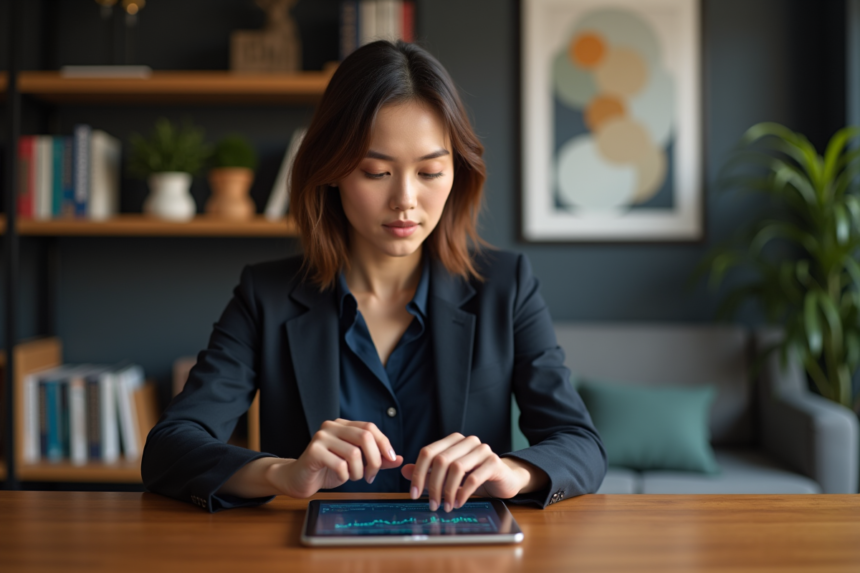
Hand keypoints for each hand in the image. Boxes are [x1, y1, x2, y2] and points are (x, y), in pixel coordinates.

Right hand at [278, 419, 402, 497]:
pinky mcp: (313, 451)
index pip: (370, 427)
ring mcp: (321, 437)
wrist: (299, 479)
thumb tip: (399, 459)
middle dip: (374, 459)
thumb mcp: (355, 464)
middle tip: (372, 475)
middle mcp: (332, 426)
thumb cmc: (327, 469)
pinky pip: (340, 465)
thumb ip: (376, 459)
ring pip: (354, 453)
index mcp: (343, 425)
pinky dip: (346, 476)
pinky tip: (341, 477)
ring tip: (354, 477)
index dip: (384, 443)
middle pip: (365, 437)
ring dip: (359, 471)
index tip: (391, 459)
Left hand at [400, 433, 531, 512]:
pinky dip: (463, 493)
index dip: (418, 473)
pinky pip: (474, 477)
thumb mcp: (448, 476)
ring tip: (446, 506)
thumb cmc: (474, 477)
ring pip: (456, 468)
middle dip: (433, 485)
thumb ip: (428, 472)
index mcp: (453, 440)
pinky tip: (458, 503)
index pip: (428, 452)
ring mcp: (482, 450)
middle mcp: (467, 441)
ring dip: (448, 491)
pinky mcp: (494, 462)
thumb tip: (404, 471)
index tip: (413, 494)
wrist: (504, 480)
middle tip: (432, 505)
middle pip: (441, 460)